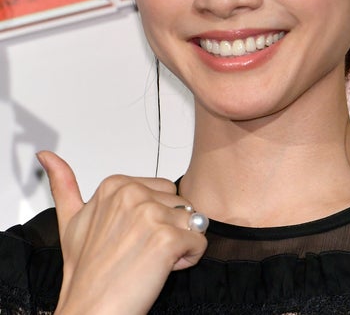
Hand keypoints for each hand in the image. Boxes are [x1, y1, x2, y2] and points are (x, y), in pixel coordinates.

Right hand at [37, 151, 206, 314]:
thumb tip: (45, 155)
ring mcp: (150, 214)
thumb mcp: (70, 221)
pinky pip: (199, 241)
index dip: (154, 217)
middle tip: (141, 250)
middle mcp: (132, 194)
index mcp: (115, 185)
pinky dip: (189, 258)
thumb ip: (63, 184)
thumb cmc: (86, 272)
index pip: (164, 190)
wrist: (89, 311)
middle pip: (180, 203)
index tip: (130, 236)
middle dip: (169, 227)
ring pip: (192, 221)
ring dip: (180, 244)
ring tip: (150, 260)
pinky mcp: (166, 238)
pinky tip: (162, 269)